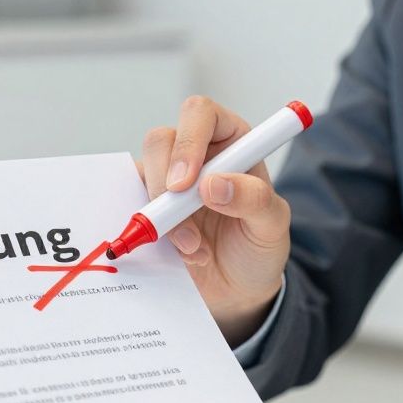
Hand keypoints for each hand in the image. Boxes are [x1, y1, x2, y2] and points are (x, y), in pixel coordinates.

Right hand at [139, 96, 288, 345]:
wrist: (238, 288)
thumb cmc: (258, 246)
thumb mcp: (272, 225)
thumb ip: (254, 200)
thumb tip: (214, 184)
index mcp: (231, 141)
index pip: (201, 114)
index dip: (188, 140)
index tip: (187, 183)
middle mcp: (195, 154)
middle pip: (160, 141)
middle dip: (165, 185)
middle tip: (186, 228)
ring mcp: (167, 180)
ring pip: (141, 173)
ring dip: (161, 216)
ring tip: (194, 250)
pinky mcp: (148, 208)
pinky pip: (130, 206)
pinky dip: (146, 231)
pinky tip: (174, 253)